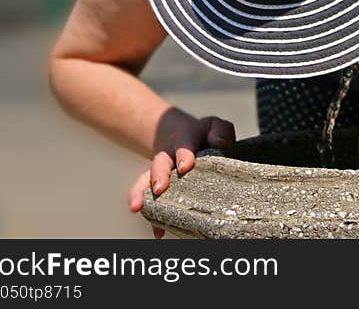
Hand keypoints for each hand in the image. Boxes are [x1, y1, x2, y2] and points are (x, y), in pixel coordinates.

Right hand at [128, 109, 235, 237]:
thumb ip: (220, 132)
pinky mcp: (158, 188)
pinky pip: (152, 201)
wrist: (179, 136)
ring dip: (141, 194)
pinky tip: (158, 231)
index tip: (186, 166)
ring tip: (138, 208)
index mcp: (185, 141)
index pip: (184, 146)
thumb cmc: (203, 135)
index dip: (184, 156)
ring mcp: (160, 173)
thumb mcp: (214, 127)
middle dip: (159, 175)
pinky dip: (154, 217)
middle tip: (159, 189)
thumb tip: (220, 143)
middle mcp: (168, 157)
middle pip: (160, 164)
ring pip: (146, 181)